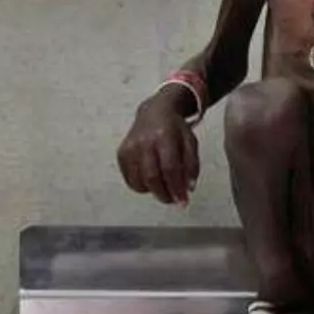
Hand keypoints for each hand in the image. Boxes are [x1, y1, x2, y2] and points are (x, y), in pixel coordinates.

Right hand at [117, 91, 198, 205]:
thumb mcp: (190, 142)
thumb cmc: (175, 128)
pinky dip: (141, 186)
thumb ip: (192, 165)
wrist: (155, 111)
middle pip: (152, 177)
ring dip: (153, 191)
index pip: (169, 168)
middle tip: (173, 200)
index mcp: (164, 136)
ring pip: (139, 181)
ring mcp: (130, 147)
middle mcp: (144, 141)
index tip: (183, 201)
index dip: (176, 188)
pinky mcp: (122, 153)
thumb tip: (189, 189)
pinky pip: (129, 179)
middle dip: (164, 194)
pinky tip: (151, 182)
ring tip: (164, 189)